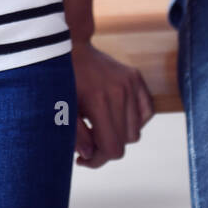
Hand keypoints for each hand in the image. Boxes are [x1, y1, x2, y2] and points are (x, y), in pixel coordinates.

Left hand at [71, 40, 153, 167]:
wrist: (70, 47)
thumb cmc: (62, 80)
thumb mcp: (61, 109)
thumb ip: (76, 136)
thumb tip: (89, 155)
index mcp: (99, 101)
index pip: (112, 148)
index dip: (98, 160)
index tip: (83, 159)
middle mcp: (120, 93)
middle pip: (125, 142)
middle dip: (106, 148)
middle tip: (88, 142)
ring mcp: (131, 83)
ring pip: (136, 130)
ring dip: (119, 135)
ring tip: (99, 126)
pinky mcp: (136, 78)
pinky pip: (146, 112)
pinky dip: (134, 121)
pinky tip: (115, 117)